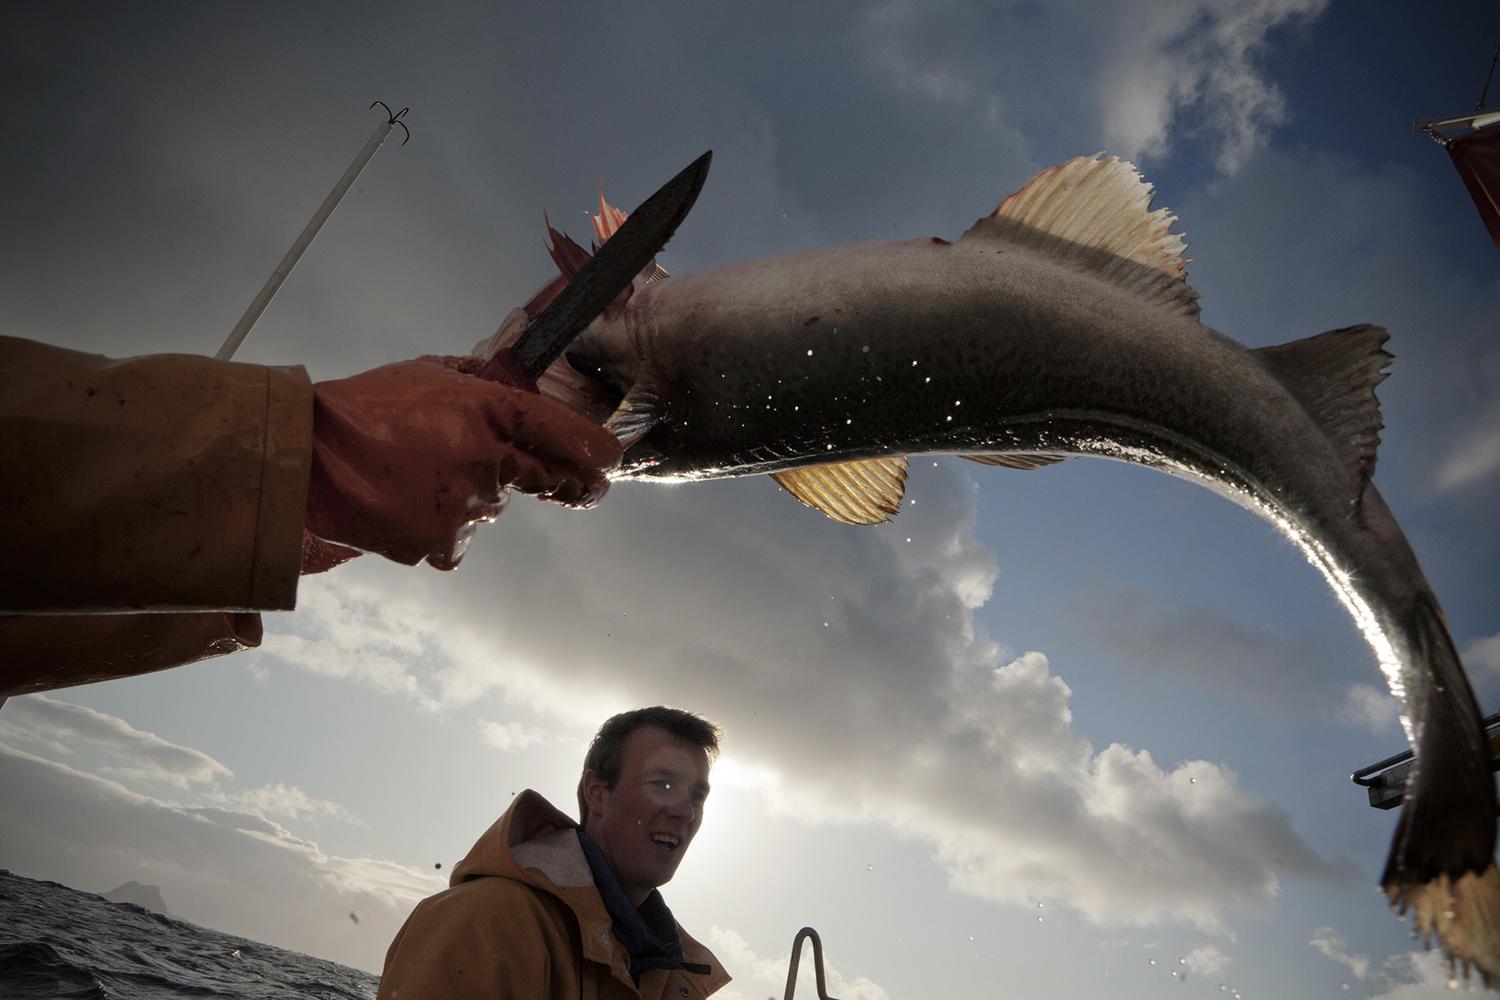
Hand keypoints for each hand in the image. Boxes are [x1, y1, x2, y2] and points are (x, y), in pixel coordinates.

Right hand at [303, 358, 621, 569]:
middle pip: (542, 478)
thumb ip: (477, 380)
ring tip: (418, 478)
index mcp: (487, 411)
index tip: (612, 460)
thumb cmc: (363, 407)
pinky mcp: (441, 544)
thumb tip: (510, 383)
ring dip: (471, 498)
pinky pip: (458, 540)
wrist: (306, 456)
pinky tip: (408, 506)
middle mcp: (487, 461)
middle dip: (559, 481)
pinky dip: (442, 528)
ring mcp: (466, 507)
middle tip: (576, 486)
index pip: (558, 431)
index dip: (591, 448)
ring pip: (492, 508)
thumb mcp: (427, 372)